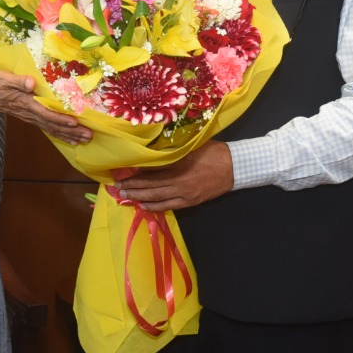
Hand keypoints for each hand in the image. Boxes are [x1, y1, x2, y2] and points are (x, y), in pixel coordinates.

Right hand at [0, 70, 91, 144]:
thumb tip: (32, 83)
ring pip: (51, 128)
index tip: (75, 123)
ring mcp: (30, 117)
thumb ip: (18, 81)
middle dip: (71, 131)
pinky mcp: (29, 116)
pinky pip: (47, 127)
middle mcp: (29, 113)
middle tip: (88, 136)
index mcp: (26, 103)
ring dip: (68, 134)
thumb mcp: (3, 78)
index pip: (45, 113)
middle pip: (53, 124)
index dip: (60, 118)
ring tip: (84, 140)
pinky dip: (59, 133)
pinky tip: (69, 139)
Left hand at [113, 142, 233, 210]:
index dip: (135, 175)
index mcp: (179, 166)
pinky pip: (169, 206)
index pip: (151, 173)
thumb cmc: (213, 151)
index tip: (121, 175)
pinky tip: (144, 206)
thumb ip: (173, 149)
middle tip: (117, 189)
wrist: (235, 167)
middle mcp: (180, 182)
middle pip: (151, 187)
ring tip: (126, 197)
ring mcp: (185, 194)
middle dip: (133, 188)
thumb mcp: (192, 145)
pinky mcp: (191, 202)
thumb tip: (153, 150)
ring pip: (158, 198)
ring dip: (140, 198)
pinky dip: (155, 207)